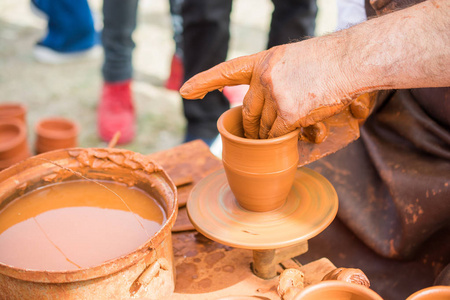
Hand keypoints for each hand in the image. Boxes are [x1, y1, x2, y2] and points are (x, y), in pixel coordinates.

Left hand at [180, 37, 356, 138]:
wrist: (354, 60)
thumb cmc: (331, 63)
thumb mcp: (295, 62)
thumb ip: (277, 85)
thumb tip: (272, 121)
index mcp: (264, 60)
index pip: (227, 72)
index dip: (204, 82)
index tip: (184, 91)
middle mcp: (264, 76)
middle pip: (248, 112)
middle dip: (251, 129)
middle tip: (255, 138)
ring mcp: (275, 94)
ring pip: (264, 128)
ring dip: (271, 137)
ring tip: (285, 135)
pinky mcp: (289, 112)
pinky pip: (279, 136)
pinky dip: (285, 141)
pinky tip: (297, 135)